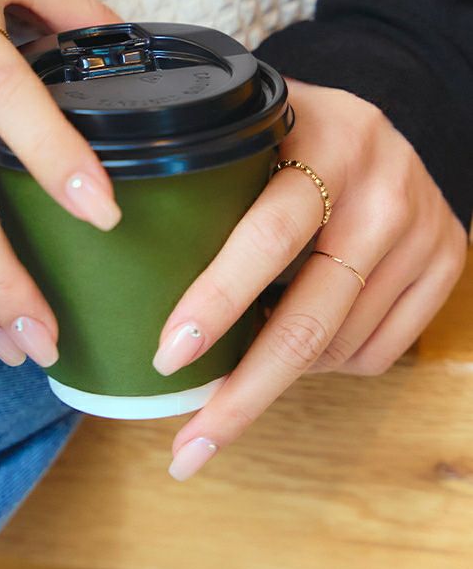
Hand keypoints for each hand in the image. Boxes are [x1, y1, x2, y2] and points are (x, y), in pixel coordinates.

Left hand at [152, 78, 467, 480]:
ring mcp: (421, 231)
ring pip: (338, 345)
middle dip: (243, 393)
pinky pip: (378, 354)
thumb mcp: (257, 123)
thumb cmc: (299, 130)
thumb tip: (126, 250)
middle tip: (191, 445)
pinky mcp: (444, 264)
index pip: (268, 237)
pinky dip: (327, 367)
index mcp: (326, 143)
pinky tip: (297, 350)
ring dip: (279, 376)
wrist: (392, 124)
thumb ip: (209, 166)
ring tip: (237, 378)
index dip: (216, 303)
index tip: (169, 357)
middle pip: (308, 320)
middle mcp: (383, 191)